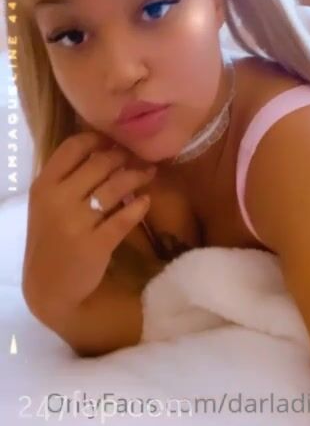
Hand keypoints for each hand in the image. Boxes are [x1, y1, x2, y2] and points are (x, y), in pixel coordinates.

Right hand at [22, 132, 156, 325]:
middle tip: (138, 157)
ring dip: (137, 176)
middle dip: (124, 156)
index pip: (73, 147)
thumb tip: (106, 149)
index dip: (98, 138)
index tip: (115, 140)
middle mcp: (58, 199)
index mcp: (44, 185)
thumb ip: (68, 178)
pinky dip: (139, 206)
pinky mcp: (96, 244)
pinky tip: (146, 201)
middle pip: (99, 162)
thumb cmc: (52, 238)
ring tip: (149, 173)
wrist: (49, 287)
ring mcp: (77, 222)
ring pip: (116, 186)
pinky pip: (124, 218)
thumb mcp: (47, 204)